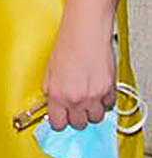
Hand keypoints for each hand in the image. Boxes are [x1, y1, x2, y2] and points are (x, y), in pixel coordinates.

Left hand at [43, 15, 115, 129]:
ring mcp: (94, 96)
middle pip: (79, 124)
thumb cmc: (67, 45)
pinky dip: (105, 101)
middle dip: (76, 117)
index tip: (61, 118)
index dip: (59, 121)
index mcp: (57, 94)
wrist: (85, 33)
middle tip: (74, 106)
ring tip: (87, 97)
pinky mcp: (109, 90)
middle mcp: (75, 98)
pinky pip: (109, 105)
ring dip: (91, 110)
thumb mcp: (49, 70)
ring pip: (95, 118)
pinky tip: (98, 90)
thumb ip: (51, 89)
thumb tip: (52, 100)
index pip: (58, 124)